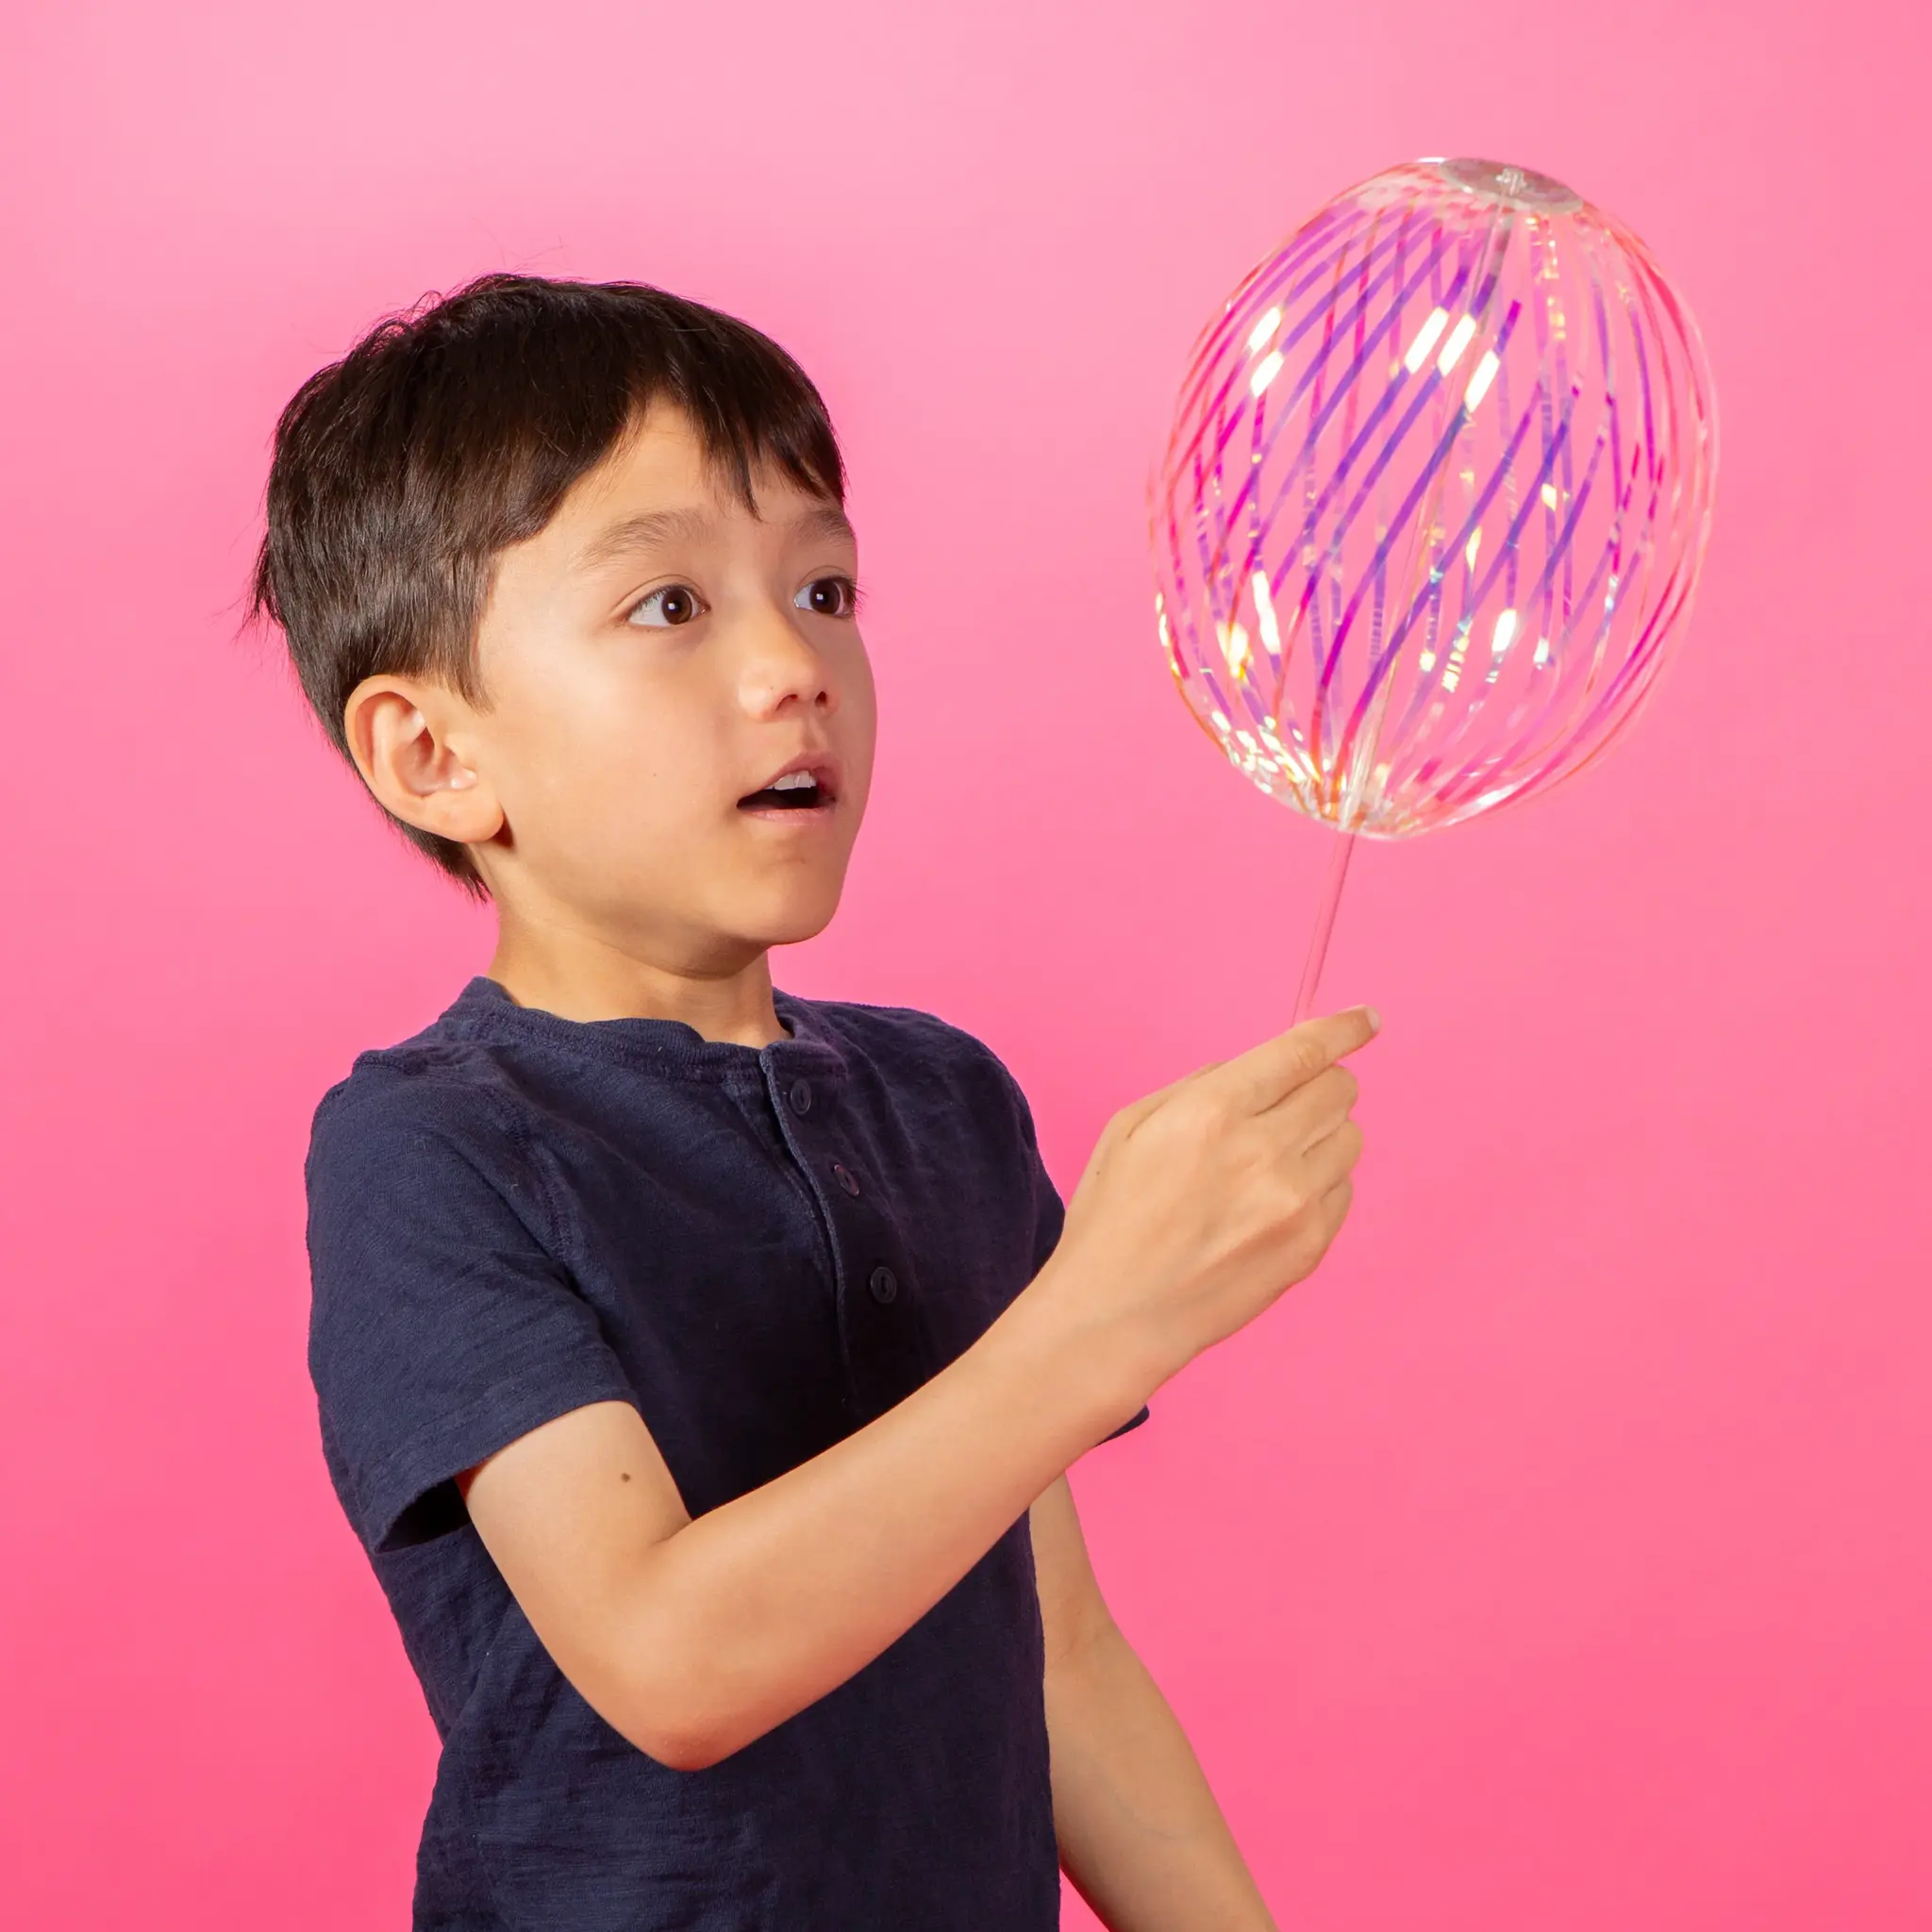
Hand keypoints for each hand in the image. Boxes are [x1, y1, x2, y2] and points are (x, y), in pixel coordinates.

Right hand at [1035, 1006, 1377, 1397]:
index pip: (1304, 1051)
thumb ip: (1200, 1086)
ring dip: (1321, 1136)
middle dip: (1320, 1085)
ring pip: (1350, 1137)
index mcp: (1212, 1111)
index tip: (1366, 1019)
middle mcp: (1263, 1151)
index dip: (1343, 1028)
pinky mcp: (1310, 1246)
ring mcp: (1293, 1203)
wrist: (1116, 1315)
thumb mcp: (1131, 1127)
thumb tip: (1253, 1071)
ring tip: (1269, 1164)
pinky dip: (1319, 1184)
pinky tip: (1270, 1205)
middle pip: (1340, 1089)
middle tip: (1288, 1105)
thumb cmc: (1113, 1218)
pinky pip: (1344, 1190)